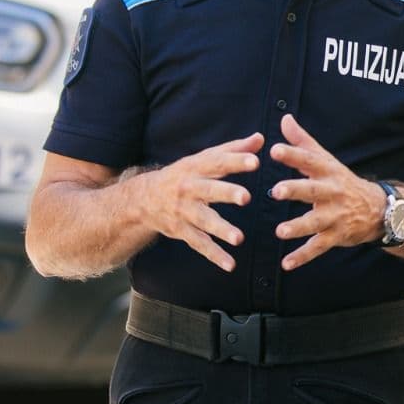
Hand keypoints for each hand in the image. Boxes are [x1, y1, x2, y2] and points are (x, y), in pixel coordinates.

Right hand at [133, 133, 260, 271]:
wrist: (143, 198)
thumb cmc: (184, 175)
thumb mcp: (203, 159)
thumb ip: (233, 150)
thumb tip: (260, 138)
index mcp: (196, 168)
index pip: (217, 162)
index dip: (236, 161)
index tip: (255, 161)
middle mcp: (189, 189)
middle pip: (208, 190)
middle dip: (226, 193)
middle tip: (246, 197)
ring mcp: (184, 211)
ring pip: (203, 221)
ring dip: (221, 229)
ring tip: (239, 238)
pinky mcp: (182, 231)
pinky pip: (199, 244)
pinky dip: (214, 255)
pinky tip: (230, 265)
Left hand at [270, 114, 383, 270]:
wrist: (378, 209)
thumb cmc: (342, 182)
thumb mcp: (326, 160)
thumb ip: (302, 142)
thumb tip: (284, 118)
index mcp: (327, 172)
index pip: (309, 160)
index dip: (292, 155)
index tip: (273, 149)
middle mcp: (332, 193)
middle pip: (313, 191)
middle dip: (295, 190)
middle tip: (275, 190)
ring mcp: (335, 216)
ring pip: (316, 222)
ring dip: (298, 227)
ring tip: (280, 231)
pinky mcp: (336, 236)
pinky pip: (318, 247)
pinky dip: (302, 256)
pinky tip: (286, 264)